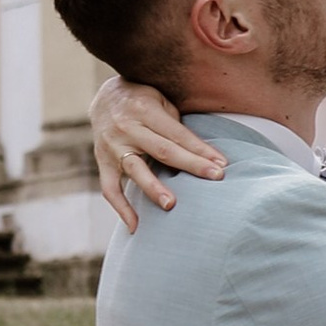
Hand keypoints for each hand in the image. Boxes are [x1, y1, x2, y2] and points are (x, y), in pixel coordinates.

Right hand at [92, 76, 224, 232]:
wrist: (104, 98)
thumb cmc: (143, 101)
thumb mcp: (161, 101)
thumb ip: (175, 126)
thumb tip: (202, 154)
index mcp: (145, 110)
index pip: (178, 134)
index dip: (201, 150)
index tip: (222, 165)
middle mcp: (127, 128)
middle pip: (163, 151)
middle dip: (191, 165)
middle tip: (215, 178)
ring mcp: (113, 147)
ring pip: (136, 170)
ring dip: (153, 188)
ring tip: (171, 205)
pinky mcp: (103, 162)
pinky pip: (110, 189)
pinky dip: (121, 208)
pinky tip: (136, 227)